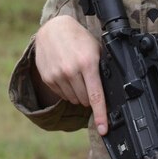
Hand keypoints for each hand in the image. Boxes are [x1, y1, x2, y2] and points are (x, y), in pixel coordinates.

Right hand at [34, 15, 107, 133]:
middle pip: (86, 100)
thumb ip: (101, 69)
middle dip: (91, 96)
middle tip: (89, 81)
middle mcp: (71, 71)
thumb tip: (109, 91)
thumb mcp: (95, 49)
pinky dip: (68, 90)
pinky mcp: (48, 78)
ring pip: (74, 99)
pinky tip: (67, 76)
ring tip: (78, 76)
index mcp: (88, 64)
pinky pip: (62, 95)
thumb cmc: (78, 39)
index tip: (103, 128)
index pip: (96, 95)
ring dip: (79, 94)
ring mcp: (58, 75)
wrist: (53, 29)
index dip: (100, 115)